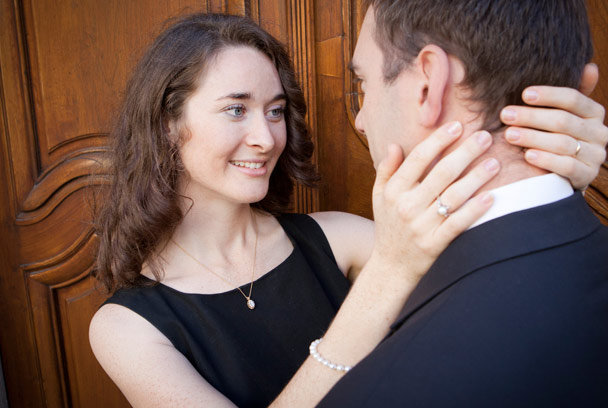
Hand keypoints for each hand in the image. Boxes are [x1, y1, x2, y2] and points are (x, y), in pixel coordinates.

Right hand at [369, 122, 497, 282]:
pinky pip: (458, 224)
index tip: (458, 126)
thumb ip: (386, 170)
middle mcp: (407, 206)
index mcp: (394, 191)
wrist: (390, 267)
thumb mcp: (379, 197)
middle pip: (441, 173)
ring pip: (454, 196)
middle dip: (466, 152)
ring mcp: (421, 226)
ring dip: (477, 177)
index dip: (439, 140)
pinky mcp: (434, 244)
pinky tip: (492, 197)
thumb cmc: (388, 226)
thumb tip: (394, 144)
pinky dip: (475, 210)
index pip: (418, 158)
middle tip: (485, 136)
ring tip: (495, 161)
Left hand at [501, 63, 606, 189]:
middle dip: (531, 117)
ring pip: (562, 143)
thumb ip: (567, 96)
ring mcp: (595, 155)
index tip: (524, 94)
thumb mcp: (562, 115)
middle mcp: (599, 132)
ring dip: (532, 137)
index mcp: (594, 112)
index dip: (548, 95)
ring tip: (509, 134)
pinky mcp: (586, 174)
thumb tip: (589, 66)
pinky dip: (546, 159)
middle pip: (563, 121)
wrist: (562, 175)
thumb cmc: (556, 138)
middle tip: (506, 115)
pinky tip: (526, 155)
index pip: (573, 99)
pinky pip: (567, 166)